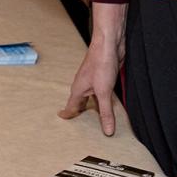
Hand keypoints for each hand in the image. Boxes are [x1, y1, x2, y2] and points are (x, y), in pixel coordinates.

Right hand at [58, 1, 126, 134]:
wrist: (109, 45)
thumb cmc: (101, 63)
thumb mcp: (104, 92)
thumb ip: (106, 112)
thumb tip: (107, 131)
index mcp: (78, 89)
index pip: (71, 106)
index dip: (68, 114)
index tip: (63, 119)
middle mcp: (84, 86)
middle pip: (81, 103)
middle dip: (81, 113)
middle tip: (83, 126)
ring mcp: (94, 81)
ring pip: (92, 98)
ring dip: (95, 108)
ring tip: (99, 118)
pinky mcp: (104, 77)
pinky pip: (102, 93)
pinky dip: (105, 100)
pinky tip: (113, 104)